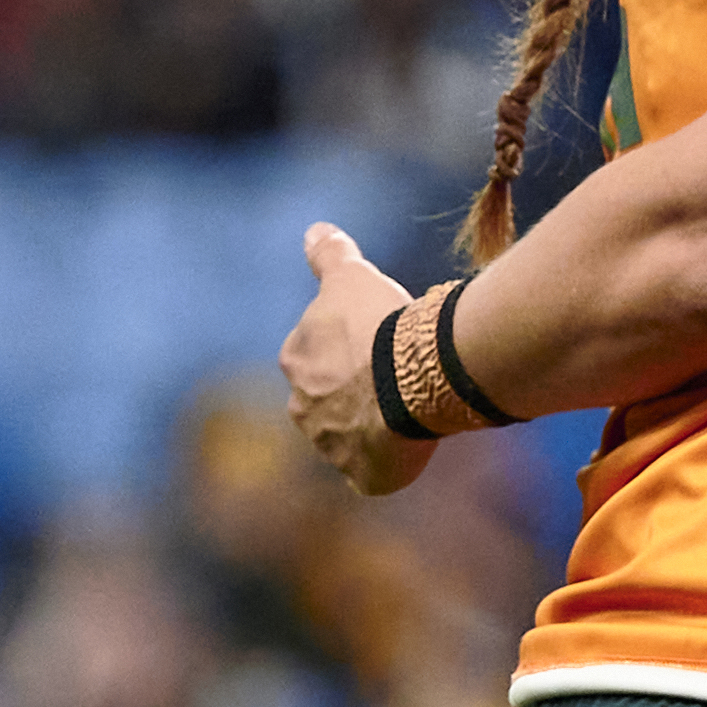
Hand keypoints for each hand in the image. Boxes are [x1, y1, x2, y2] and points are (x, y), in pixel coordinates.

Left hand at [282, 221, 429, 495]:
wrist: (409, 379)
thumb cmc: (377, 324)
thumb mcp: (352, 277)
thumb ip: (330, 255)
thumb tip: (315, 230)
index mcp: (296, 360)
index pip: (315, 356)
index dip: (347, 349)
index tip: (377, 344)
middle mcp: (303, 408)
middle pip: (326, 402)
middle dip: (353, 395)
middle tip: (394, 381)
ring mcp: (330, 447)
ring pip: (348, 439)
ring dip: (370, 430)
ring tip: (408, 413)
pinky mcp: (362, 476)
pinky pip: (372, 474)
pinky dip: (388, 464)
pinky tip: (410, 448)